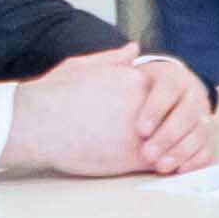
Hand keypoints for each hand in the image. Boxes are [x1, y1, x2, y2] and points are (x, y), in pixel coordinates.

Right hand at [2, 45, 215, 178]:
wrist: (38, 123)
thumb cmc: (55, 95)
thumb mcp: (86, 65)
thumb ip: (114, 59)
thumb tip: (133, 48)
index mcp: (135, 80)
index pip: (166, 95)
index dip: (168, 109)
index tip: (162, 117)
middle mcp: (146, 104)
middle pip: (177, 117)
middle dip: (179, 129)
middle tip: (180, 137)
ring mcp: (144, 131)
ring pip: (175, 142)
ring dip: (176, 150)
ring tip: (172, 156)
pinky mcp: (136, 156)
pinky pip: (164, 162)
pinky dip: (167, 167)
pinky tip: (161, 169)